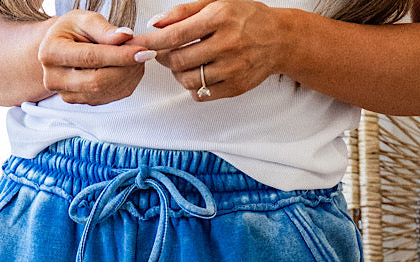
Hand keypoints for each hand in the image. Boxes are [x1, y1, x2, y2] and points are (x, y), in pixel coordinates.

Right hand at [37, 8, 151, 104]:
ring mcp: (67, 94)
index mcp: (50, 52)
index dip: (119, 56)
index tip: (142, 50)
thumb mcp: (85, 20)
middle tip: (144, 54)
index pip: (90, 58)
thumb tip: (125, 37)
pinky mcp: (80, 101)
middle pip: (97, 81)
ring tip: (138, 59)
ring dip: (128, 77)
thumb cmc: (72, 30)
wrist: (62, 46)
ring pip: (104, 92)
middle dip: (126, 68)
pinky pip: (107, 98)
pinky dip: (124, 84)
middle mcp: (54, 78)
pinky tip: (130, 69)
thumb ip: (104, 29)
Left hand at [134, 0, 286, 101]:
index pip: (176, 34)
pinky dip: (192, 86)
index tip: (141, 44)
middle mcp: (227, 44)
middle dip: (164, 58)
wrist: (278, 39)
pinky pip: (201, 94)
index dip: (154, 42)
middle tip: (163, 52)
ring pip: (188, 80)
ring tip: (181, 62)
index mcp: (220, 18)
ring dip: (177, 73)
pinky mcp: (235, 88)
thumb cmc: (245, 18)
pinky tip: (197, 74)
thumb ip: (184, 12)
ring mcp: (232, 69)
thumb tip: (155, 24)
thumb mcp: (216, 3)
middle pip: (179, 60)